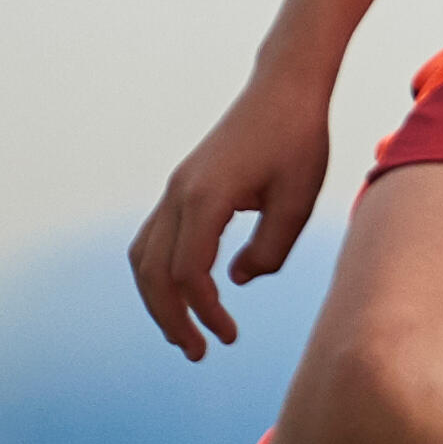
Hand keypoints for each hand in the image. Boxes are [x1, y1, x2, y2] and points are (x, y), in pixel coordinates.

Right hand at [128, 70, 337, 357]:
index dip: (205, 312)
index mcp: (206, 197)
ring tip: (185, 333)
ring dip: (158, 299)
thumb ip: (270, 250)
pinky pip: (152, 239)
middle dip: (171, 318)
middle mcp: (179, 193)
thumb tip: (235, 281)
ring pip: (144, 256)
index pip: (189, 273)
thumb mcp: (298, 202)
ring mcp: (175, 189)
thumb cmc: (298, 140)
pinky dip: (159, 273)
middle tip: (199, 353)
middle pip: (154, 272)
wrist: (283, 89)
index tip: (229, 336)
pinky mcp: (181, 187)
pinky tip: (185, 294)